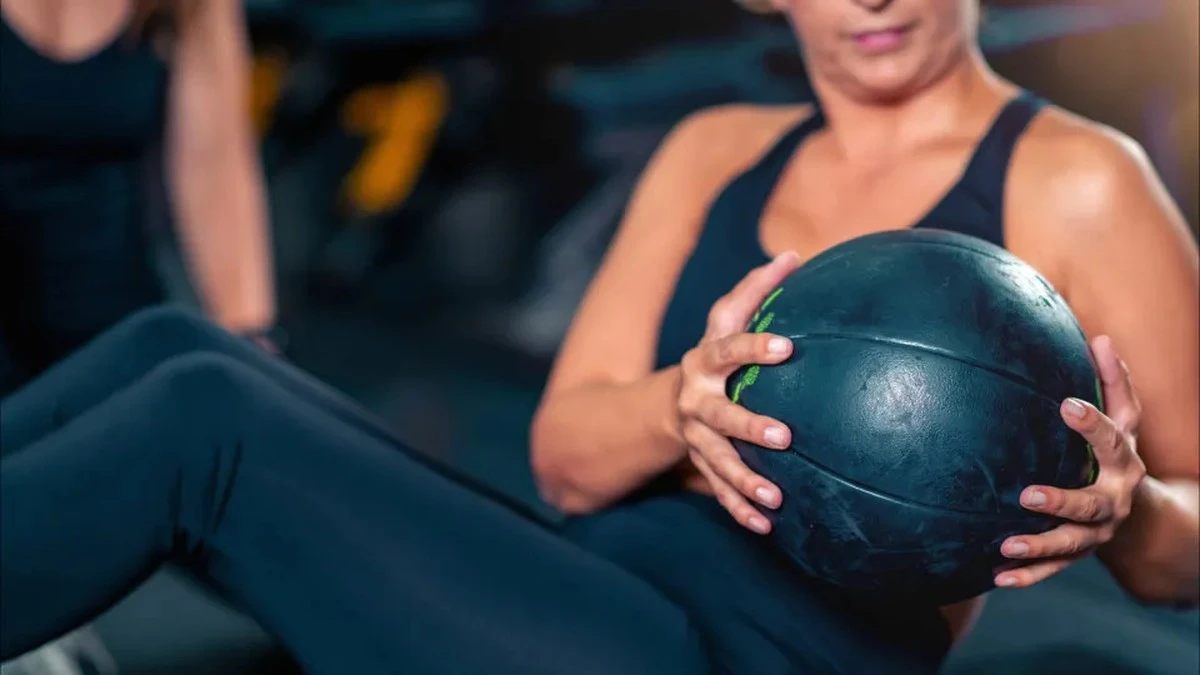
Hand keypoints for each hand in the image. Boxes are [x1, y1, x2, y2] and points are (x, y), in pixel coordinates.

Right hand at [677, 252, 800, 533]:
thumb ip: (755, 290)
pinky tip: (765, 527)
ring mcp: (694, 436)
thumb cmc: (713, 354)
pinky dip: (739, 510)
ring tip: (775, 497)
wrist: (664, 402)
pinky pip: (718, 491)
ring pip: (717, 461)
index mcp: (703, 360)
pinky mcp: (700, 465)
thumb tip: (795, 254)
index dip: (753, 346)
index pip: (727, 347)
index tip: (786, 346)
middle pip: (718, 414)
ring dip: (744, 480)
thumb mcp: (723, 322)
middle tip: (784, 435)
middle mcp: (694, 399)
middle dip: (747, 425)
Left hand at [996, 336, 1146, 587]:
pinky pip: (1053, 569)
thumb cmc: (1116, 451)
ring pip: (1071, 544)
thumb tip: (1098, 337)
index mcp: (1124, 462)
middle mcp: (1113, 500)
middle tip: (1026, 494)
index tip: (1066, 406)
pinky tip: (997, 577)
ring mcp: (1097, 533)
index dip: (1091, 424)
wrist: (1138, 511)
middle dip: (1061, 501)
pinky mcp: (1077, 553)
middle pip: (1091, 505)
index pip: (1111, 440)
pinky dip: (1028, 576)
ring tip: (1006, 546)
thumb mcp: (1123, 417)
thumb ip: (1113, 381)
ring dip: (1039, 546)